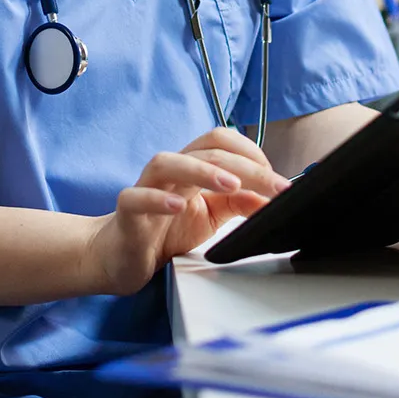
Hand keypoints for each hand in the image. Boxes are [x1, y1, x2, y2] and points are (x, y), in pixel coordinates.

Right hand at [86, 126, 290, 295]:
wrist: (122, 256)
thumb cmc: (165, 229)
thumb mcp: (212, 215)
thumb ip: (240, 203)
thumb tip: (271, 198)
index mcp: (191, 167)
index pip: (220, 141)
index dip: (251, 152)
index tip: (276, 180)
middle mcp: (169, 171)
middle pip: (205, 152)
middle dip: (245, 167)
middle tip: (274, 187)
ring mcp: (145, 188)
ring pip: (167, 163)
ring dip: (202, 170)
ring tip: (231, 185)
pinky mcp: (127, 213)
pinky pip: (136, 198)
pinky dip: (157, 199)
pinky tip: (178, 206)